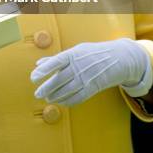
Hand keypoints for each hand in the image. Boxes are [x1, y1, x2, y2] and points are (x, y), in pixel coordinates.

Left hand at [30, 38, 152, 106]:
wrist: (118, 58)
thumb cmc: (92, 53)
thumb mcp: (75, 50)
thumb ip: (56, 58)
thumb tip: (38, 63)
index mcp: (73, 54)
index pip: (55, 62)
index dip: (43, 70)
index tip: (33, 78)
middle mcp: (79, 66)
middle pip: (59, 79)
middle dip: (46, 88)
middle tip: (37, 94)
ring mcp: (86, 78)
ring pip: (67, 90)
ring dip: (56, 96)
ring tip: (48, 98)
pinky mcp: (93, 88)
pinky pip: (78, 97)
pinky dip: (68, 101)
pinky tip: (61, 102)